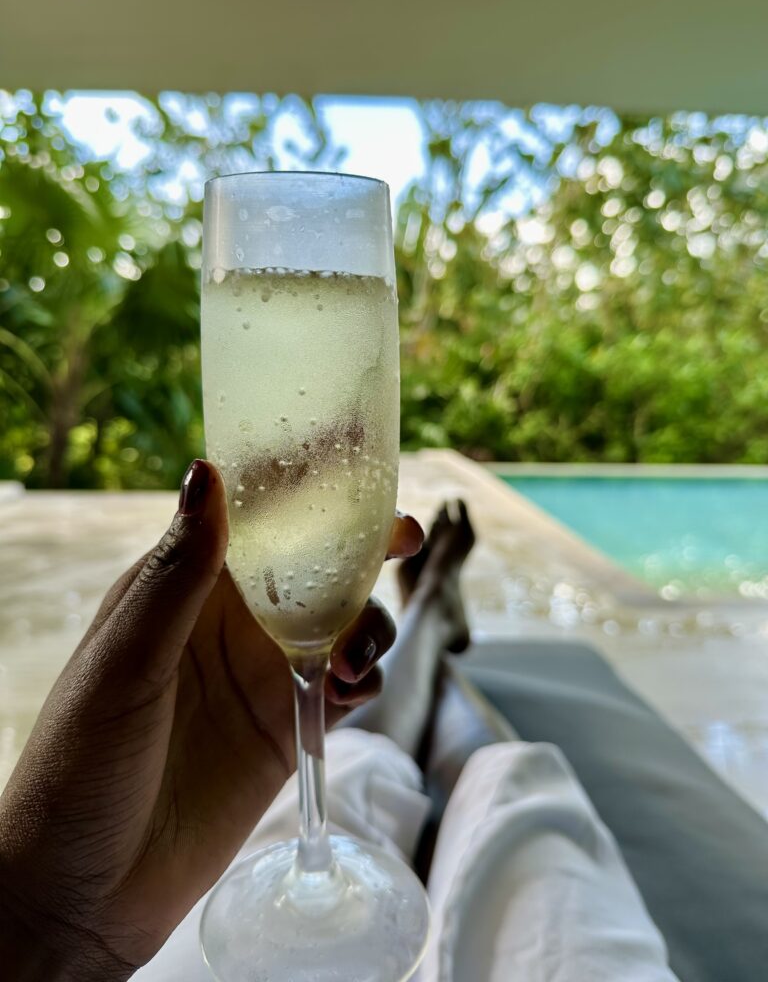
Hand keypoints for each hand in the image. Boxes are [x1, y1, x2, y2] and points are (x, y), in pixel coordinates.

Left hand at [0, 459, 421, 980]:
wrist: (85, 890)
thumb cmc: (79, 766)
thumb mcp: (125, 662)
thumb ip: (175, 574)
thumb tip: (207, 471)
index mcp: (182, 590)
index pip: (255, 521)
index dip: (307, 492)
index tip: (356, 473)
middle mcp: (228, 624)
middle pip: (311, 566)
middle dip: (362, 549)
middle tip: (403, 539)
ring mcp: (260, 676)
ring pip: (340, 623)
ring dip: (369, 622)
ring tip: (357, 654)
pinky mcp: (285, 729)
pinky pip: (343, 687)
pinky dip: (365, 678)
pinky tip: (354, 691)